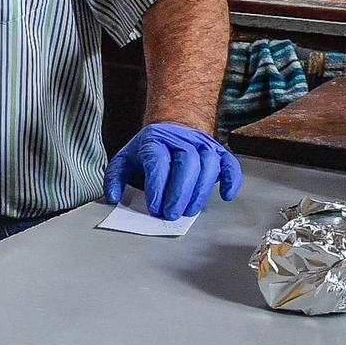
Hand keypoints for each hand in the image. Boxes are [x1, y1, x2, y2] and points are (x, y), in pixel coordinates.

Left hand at [104, 123, 243, 221]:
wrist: (171, 129)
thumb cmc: (147, 152)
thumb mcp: (125, 160)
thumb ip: (115, 179)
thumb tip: (113, 197)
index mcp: (154, 140)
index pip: (158, 160)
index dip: (158, 185)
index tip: (154, 208)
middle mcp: (181, 139)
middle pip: (186, 162)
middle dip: (179, 192)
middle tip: (171, 215)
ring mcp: (203, 144)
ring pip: (208, 164)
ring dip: (200, 191)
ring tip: (189, 211)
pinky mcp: (219, 152)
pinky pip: (230, 164)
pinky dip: (232, 180)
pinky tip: (226, 196)